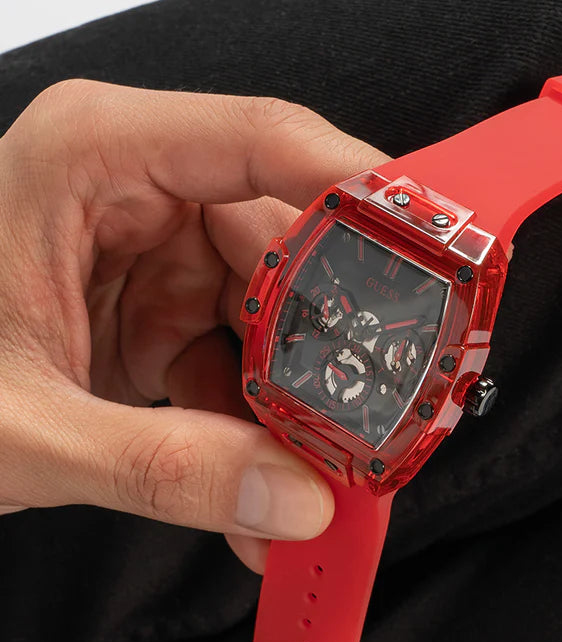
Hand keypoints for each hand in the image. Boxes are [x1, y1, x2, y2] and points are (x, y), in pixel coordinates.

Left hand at [0, 79, 388, 572]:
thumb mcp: (23, 427)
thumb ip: (161, 465)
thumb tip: (292, 498)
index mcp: (98, 158)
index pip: (263, 142)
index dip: (364, 195)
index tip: (439, 255)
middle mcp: (138, 193)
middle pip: (288, 250)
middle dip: (333, 352)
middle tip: (371, 426)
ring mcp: (153, 256)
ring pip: (274, 321)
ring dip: (294, 413)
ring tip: (309, 484)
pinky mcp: (158, 314)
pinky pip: (238, 366)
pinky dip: (253, 434)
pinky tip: (257, 492)